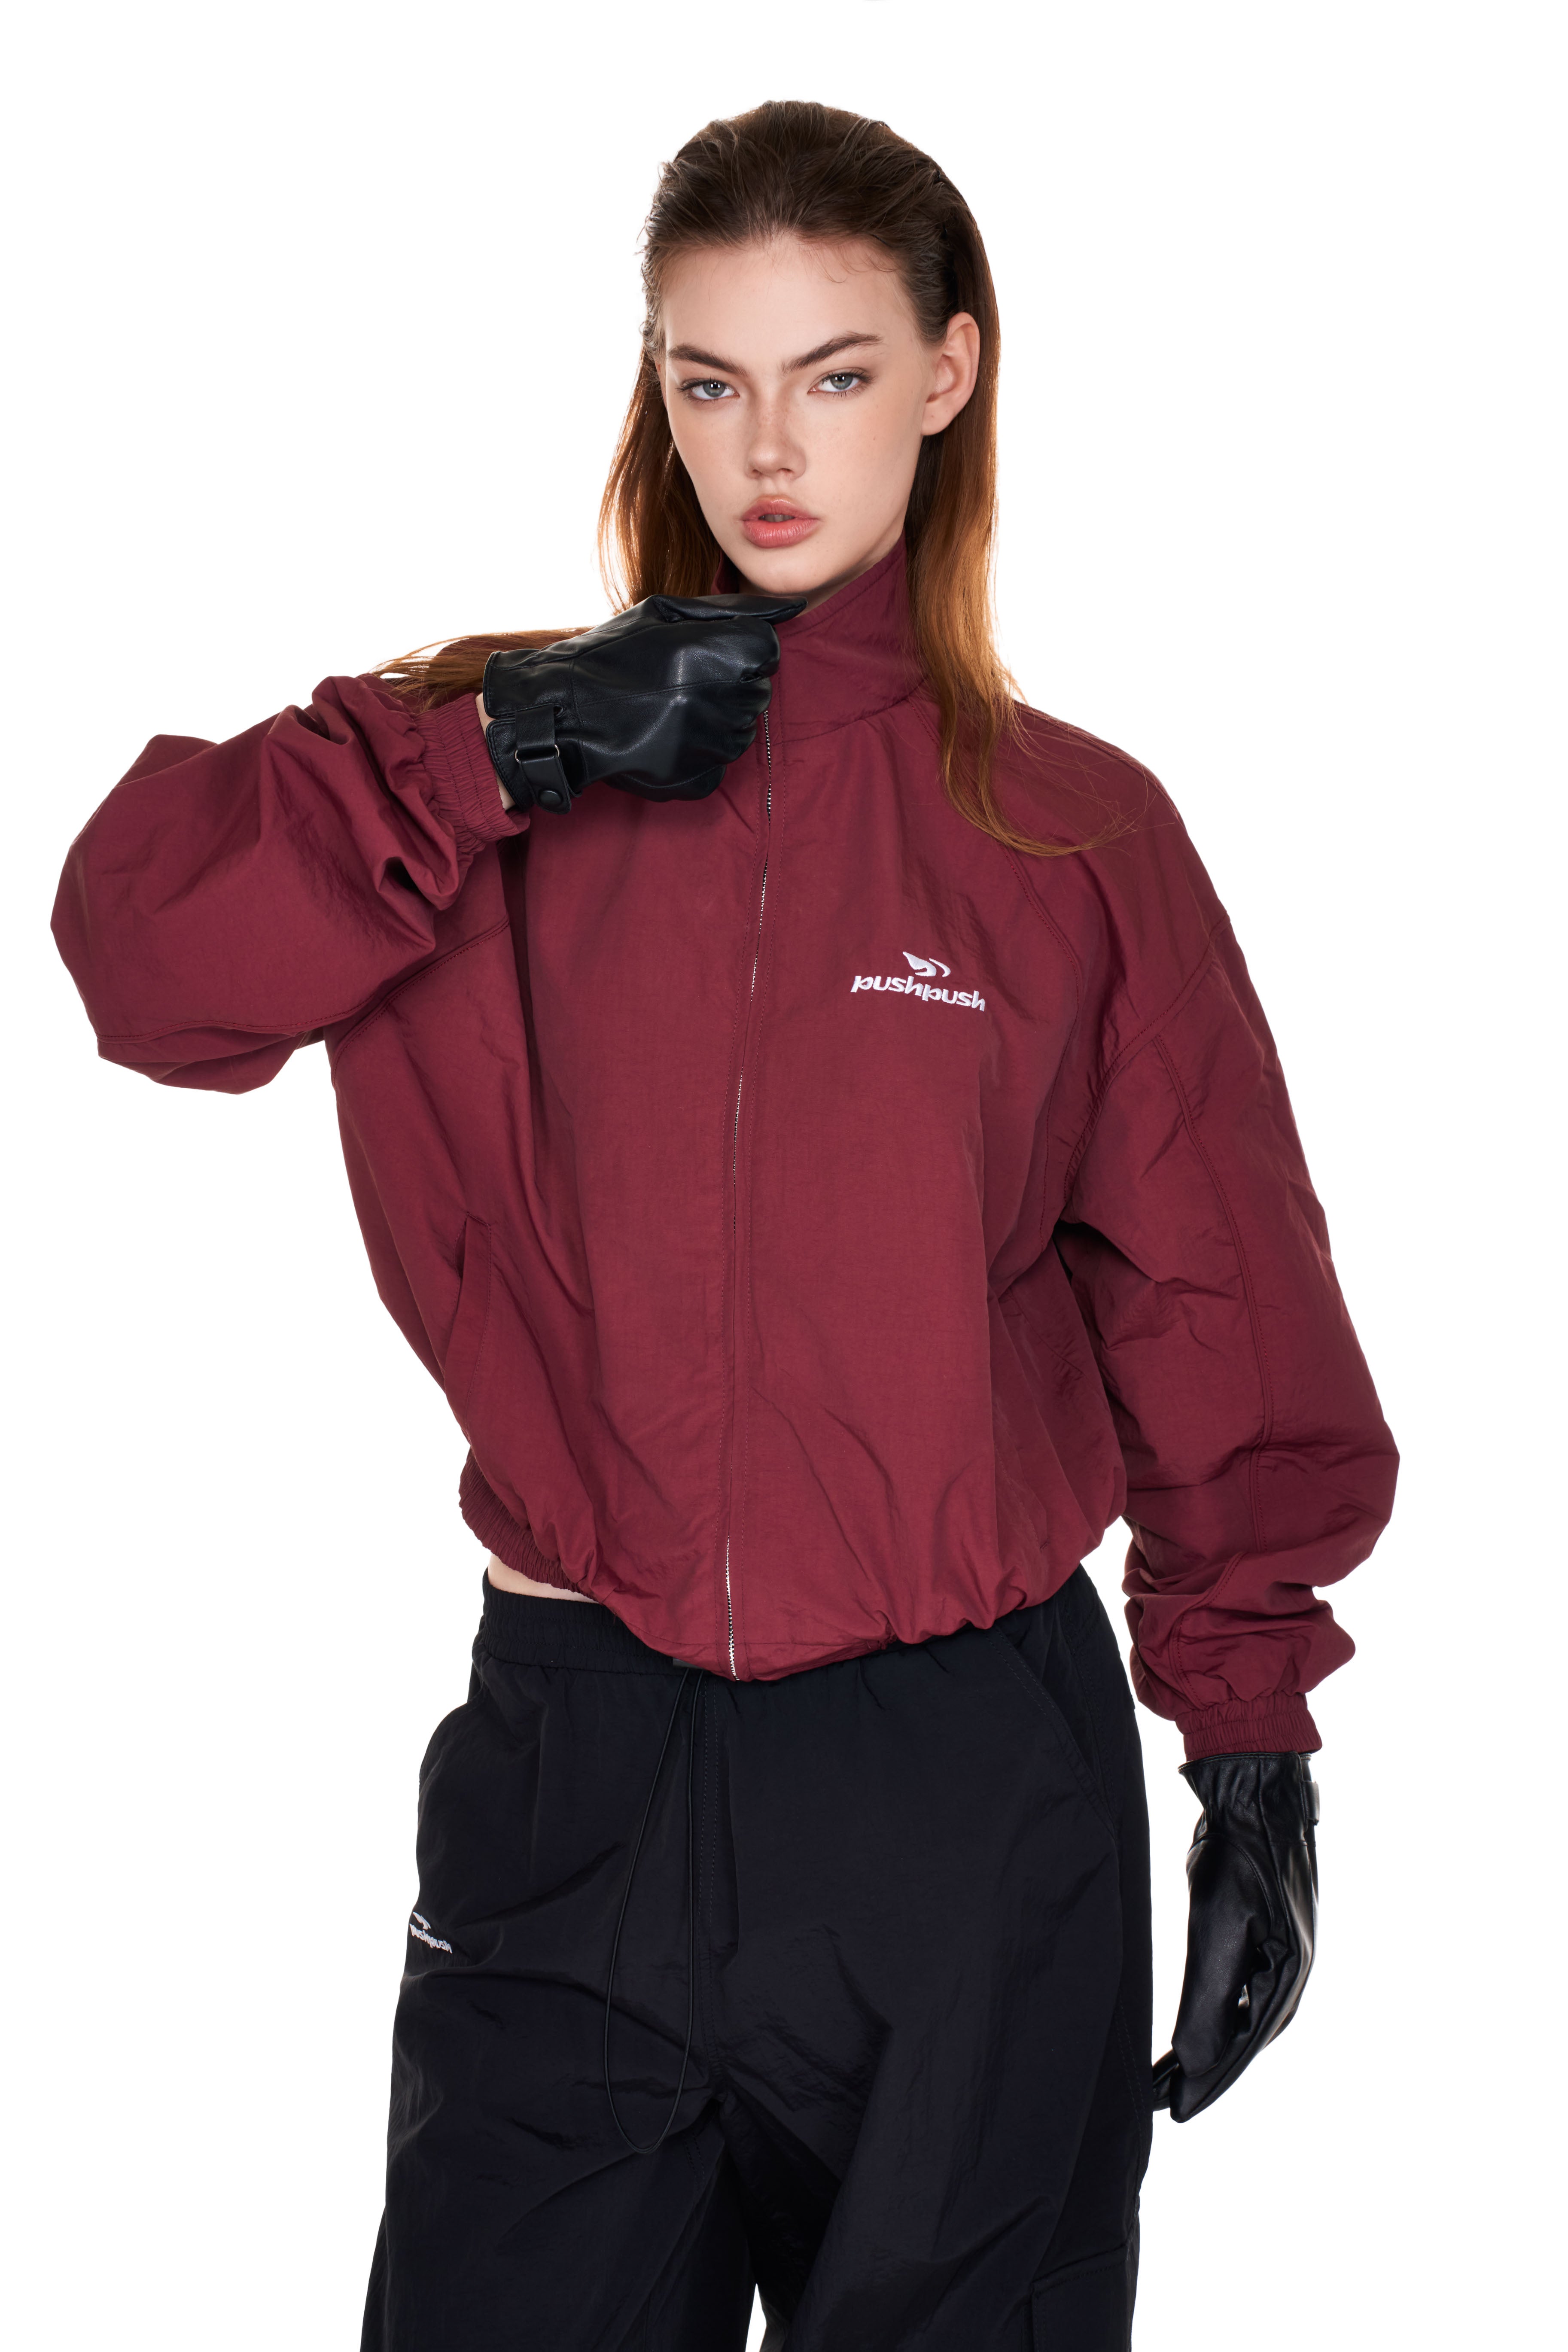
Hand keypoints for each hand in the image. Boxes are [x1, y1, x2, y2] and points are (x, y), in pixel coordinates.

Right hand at [479, 592, 805, 814]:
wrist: (560, 713)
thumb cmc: (612, 655)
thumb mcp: (665, 613)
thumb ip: (733, 609)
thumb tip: (794, 608)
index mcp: (713, 653)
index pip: (767, 650)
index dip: (741, 649)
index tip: (709, 654)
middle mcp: (716, 700)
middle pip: (759, 690)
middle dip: (731, 683)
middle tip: (684, 682)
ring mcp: (708, 744)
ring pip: (744, 729)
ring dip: (718, 718)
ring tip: (672, 708)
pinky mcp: (696, 778)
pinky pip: (722, 763)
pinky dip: (701, 752)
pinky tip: (668, 737)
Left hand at [1152, 1751, 1318, 2120]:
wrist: (1256, 1793)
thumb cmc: (1236, 1856)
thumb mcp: (1218, 1928)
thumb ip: (1210, 1998)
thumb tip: (1198, 2064)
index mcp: (1287, 1974)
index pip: (1243, 2047)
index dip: (1209, 2084)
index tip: (1175, 2116)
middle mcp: (1292, 1969)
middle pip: (1248, 2039)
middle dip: (1209, 2072)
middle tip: (1166, 2103)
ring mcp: (1285, 1950)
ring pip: (1247, 2017)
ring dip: (1214, 2046)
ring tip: (1172, 2074)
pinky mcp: (1270, 1932)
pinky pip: (1246, 1989)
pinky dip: (1222, 2014)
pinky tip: (1200, 2024)